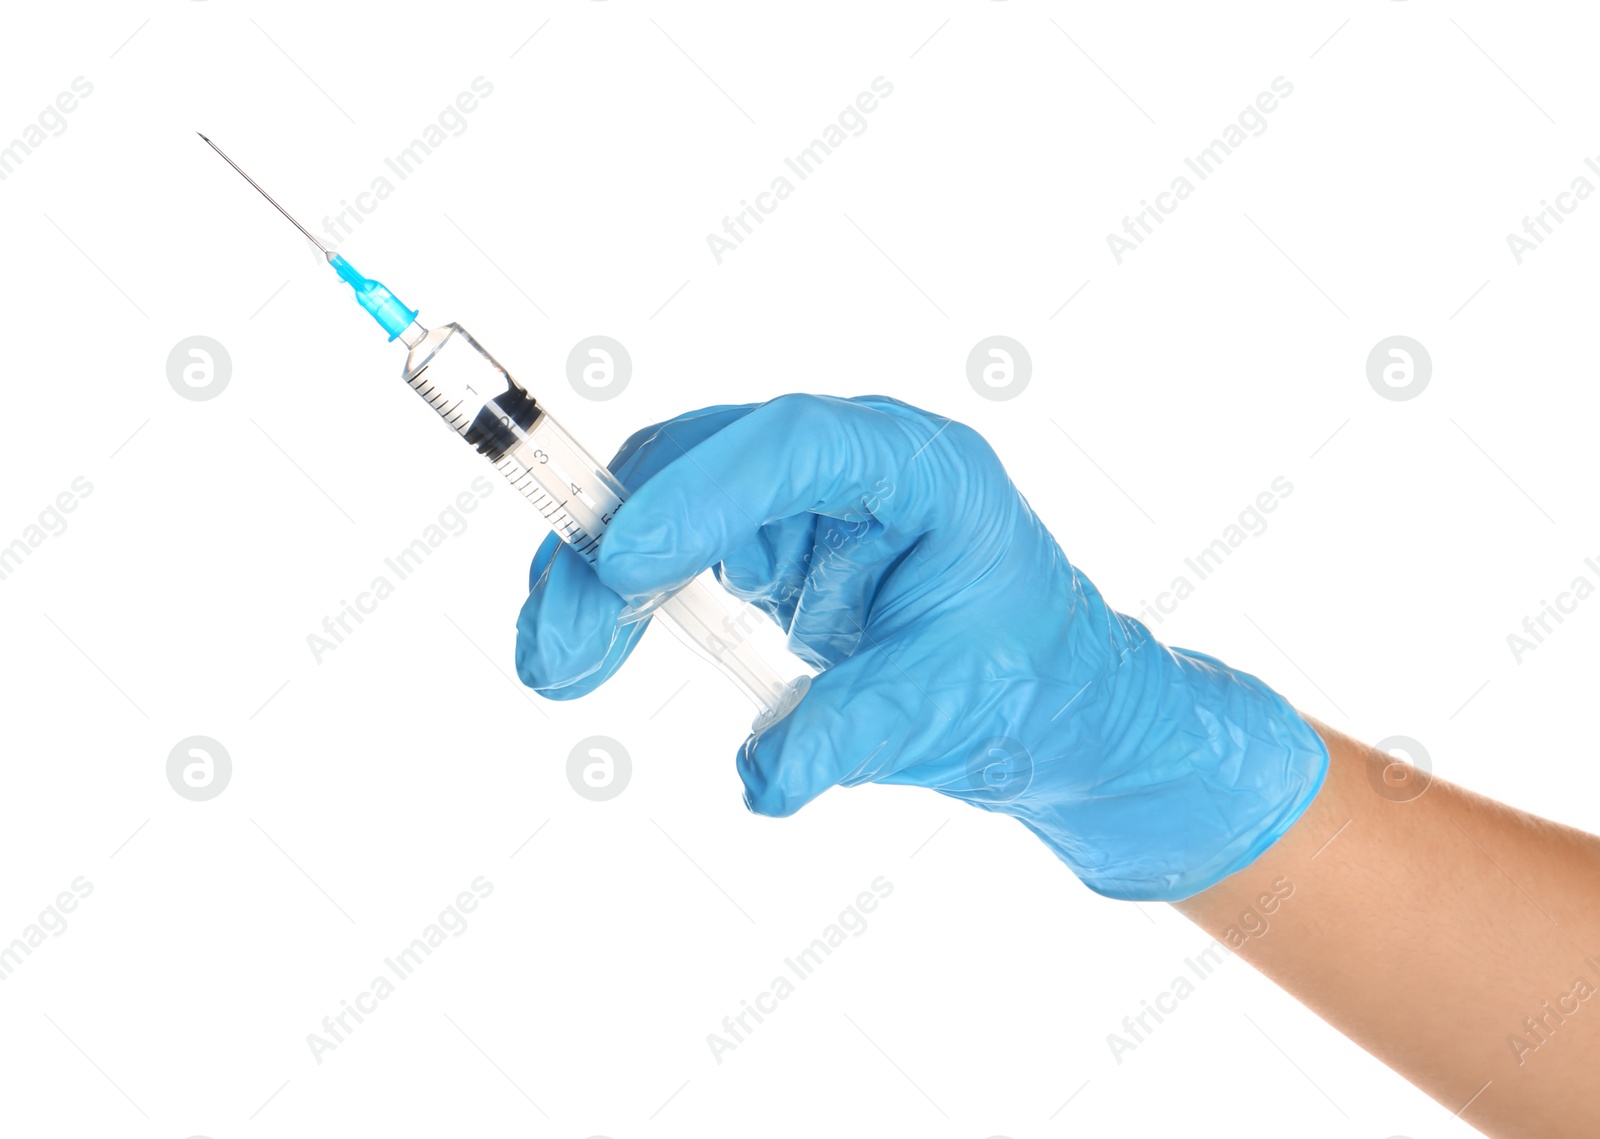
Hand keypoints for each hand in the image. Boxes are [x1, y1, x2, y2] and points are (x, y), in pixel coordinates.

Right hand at [516, 395, 1326, 900]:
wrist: (1040, 701)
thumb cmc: (1024, 679)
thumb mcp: (951, 705)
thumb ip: (861, 730)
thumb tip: (766, 778)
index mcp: (919, 468)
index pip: (799, 447)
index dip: (707, 492)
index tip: (627, 563)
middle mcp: (847, 465)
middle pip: (705, 460)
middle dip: (618, 545)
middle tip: (562, 647)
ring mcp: (797, 504)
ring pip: (666, 503)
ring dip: (599, 579)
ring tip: (555, 667)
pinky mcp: (760, 550)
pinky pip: (669, 555)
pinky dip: (617, 600)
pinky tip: (576, 652)